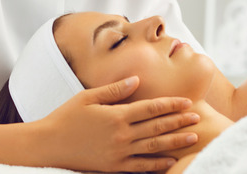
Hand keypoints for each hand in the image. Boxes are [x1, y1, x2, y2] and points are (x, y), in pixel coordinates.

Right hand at [40, 76, 199, 172]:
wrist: (48, 145)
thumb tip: (137, 80)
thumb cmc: (66, 117)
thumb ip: (114, 89)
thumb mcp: (88, 97)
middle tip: (198, 117)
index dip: (171, 104)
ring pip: (154, 147)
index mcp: (116, 115)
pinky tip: (171, 160)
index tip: (187, 102)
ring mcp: (118, 153)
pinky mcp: (113, 167)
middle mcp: (121, 135)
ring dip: (175, 142)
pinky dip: (157, 164)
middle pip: (157, 127)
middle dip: (179, 122)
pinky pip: (141, 166)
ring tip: (193, 137)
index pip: (151, 108)